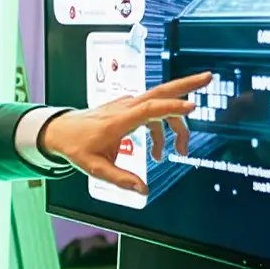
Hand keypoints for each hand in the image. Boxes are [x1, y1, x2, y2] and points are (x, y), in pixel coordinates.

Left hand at [39, 73, 212, 194]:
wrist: (61, 131)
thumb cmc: (77, 148)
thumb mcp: (96, 169)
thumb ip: (121, 179)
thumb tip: (143, 190)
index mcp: (118, 121)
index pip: (149, 109)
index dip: (171, 108)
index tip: (191, 108)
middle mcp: (126, 108)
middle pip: (160, 91)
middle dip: (186, 85)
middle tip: (209, 78)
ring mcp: (128, 105)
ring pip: (160, 103)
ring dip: (176, 125)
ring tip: (181, 151)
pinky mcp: (128, 108)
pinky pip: (153, 112)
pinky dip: (163, 127)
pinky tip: (159, 150)